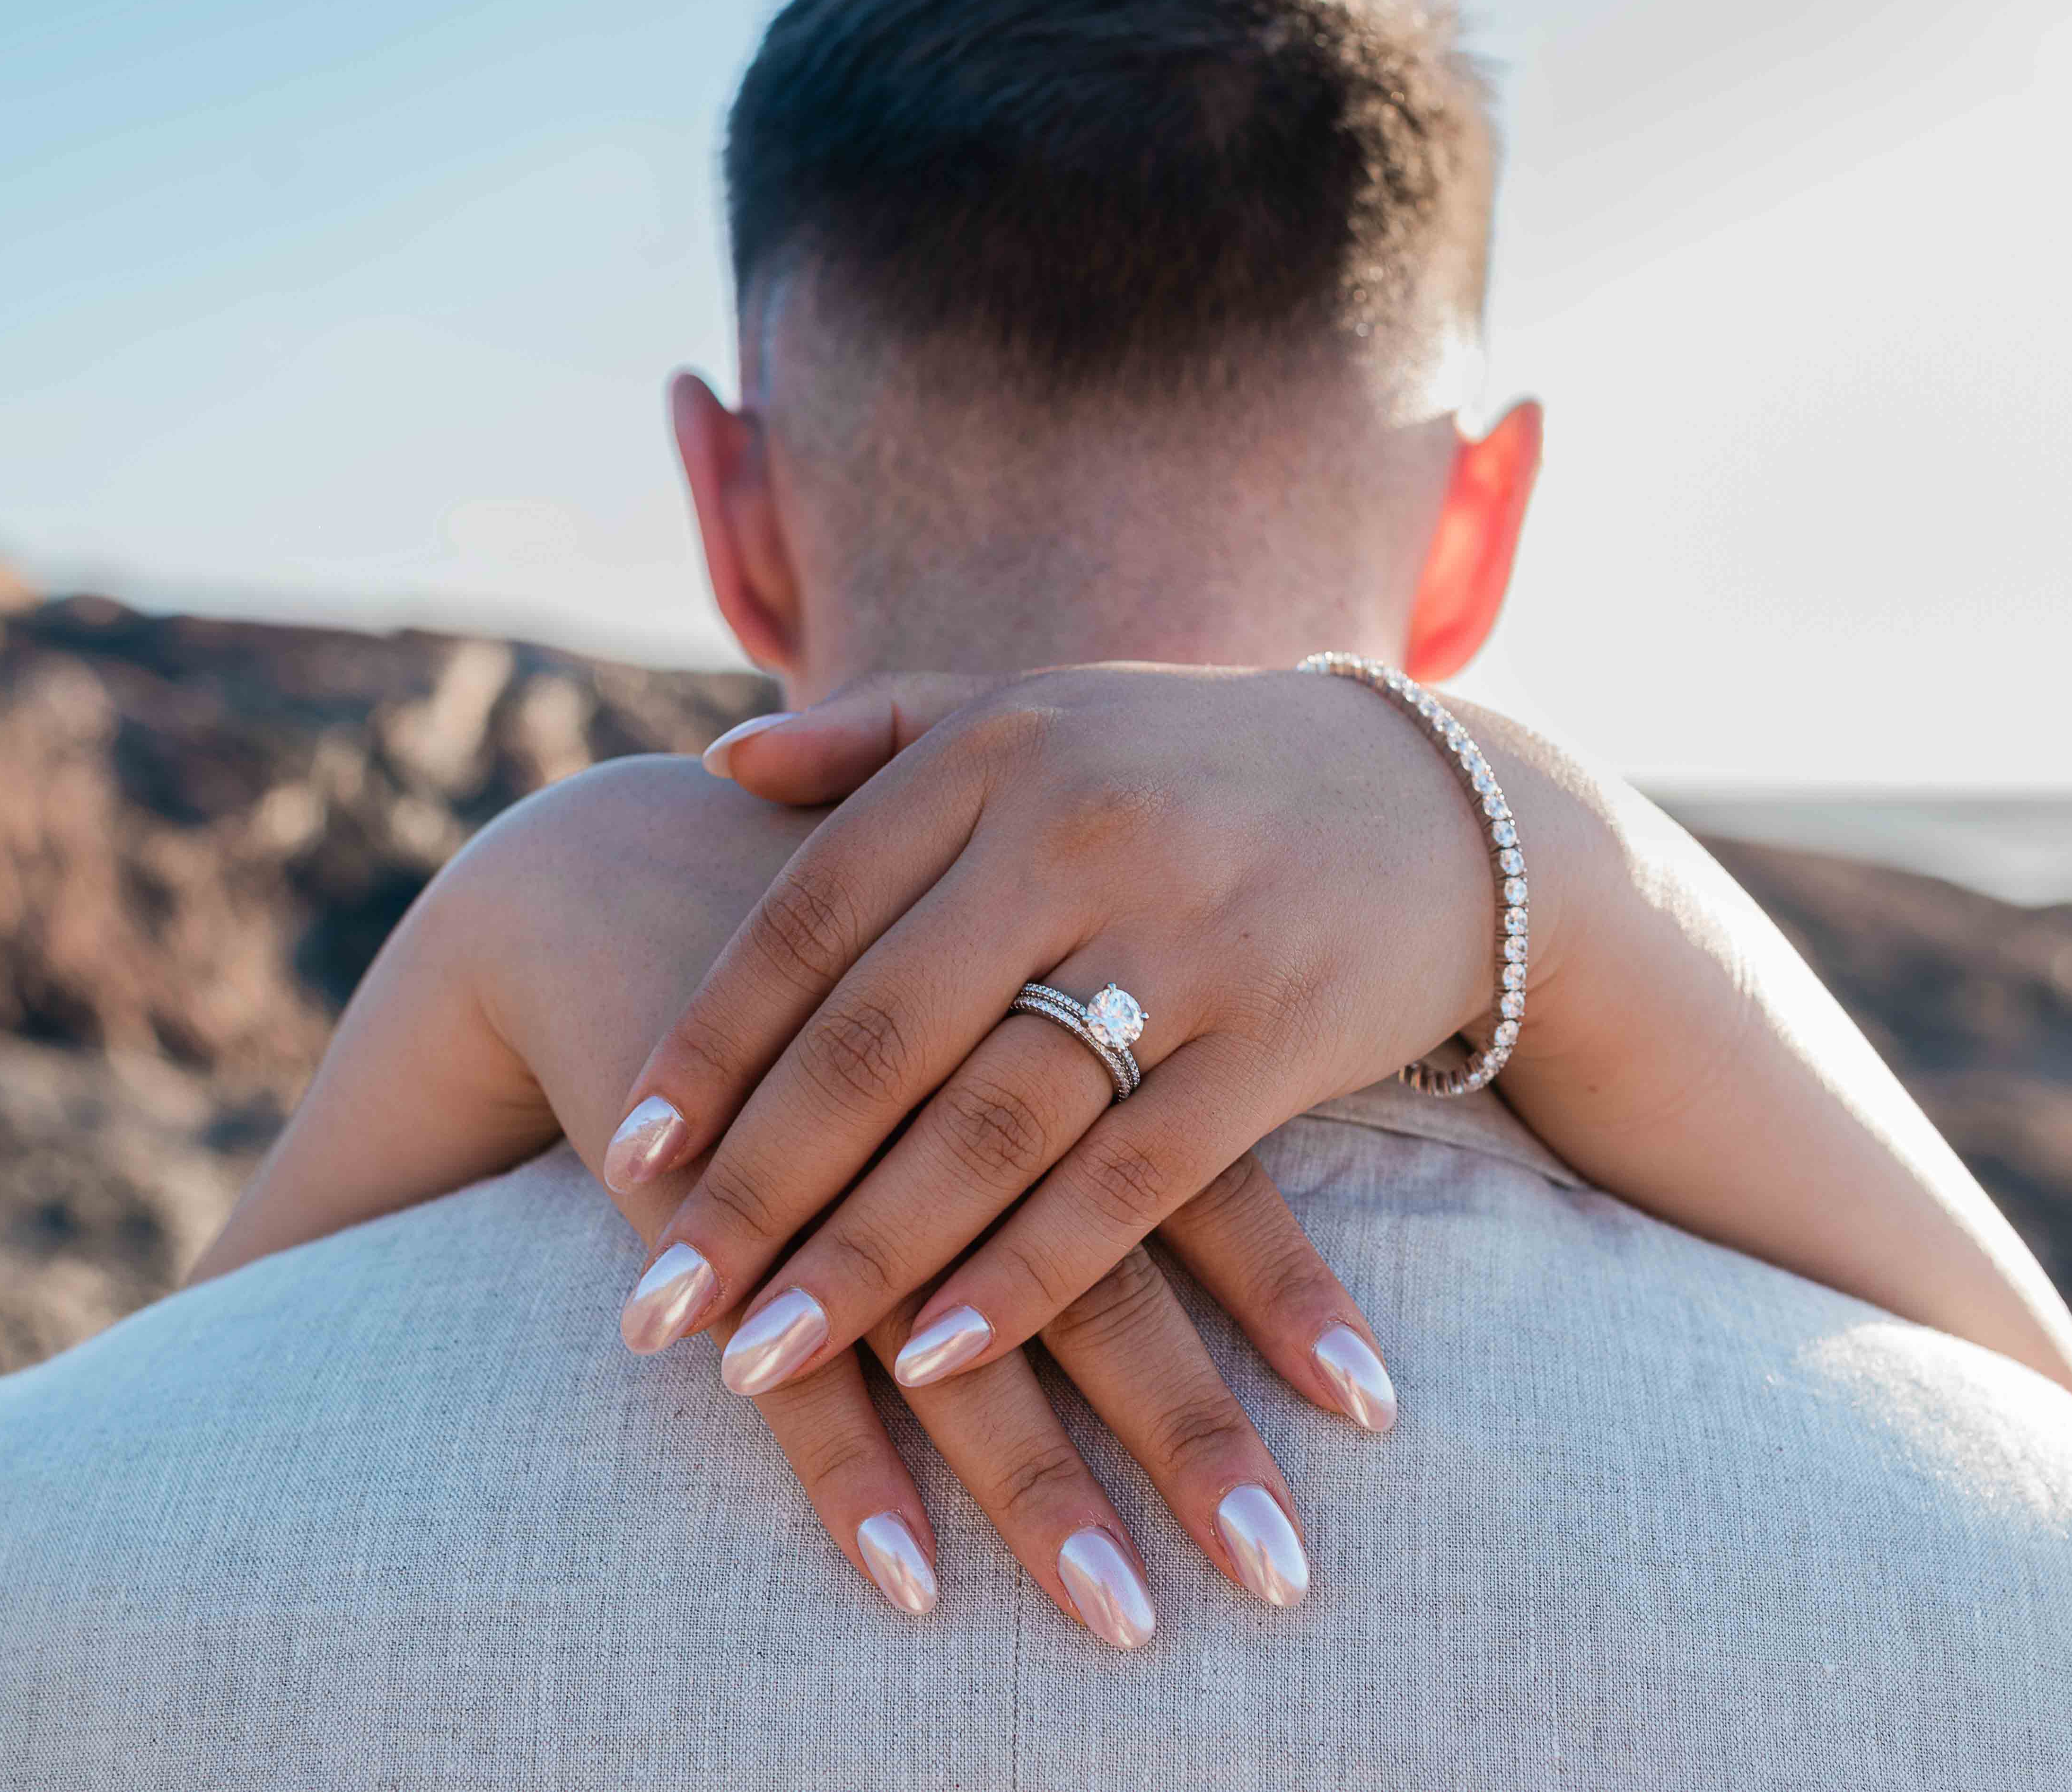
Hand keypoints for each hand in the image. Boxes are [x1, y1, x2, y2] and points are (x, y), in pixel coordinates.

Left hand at [601, 663, 1516, 1427]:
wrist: (1448, 806)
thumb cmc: (1200, 768)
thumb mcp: (1043, 709)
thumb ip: (880, 731)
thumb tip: (719, 764)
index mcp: (998, 750)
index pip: (811, 915)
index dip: (712, 1045)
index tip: (623, 1153)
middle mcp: (1075, 830)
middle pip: (875, 1040)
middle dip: (752, 1190)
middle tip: (652, 1308)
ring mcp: (1183, 935)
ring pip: (987, 1127)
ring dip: (863, 1261)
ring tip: (755, 1361)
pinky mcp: (1275, 1036)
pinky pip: (1128, 1182)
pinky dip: (1028, 1275)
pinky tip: (938, 1361)